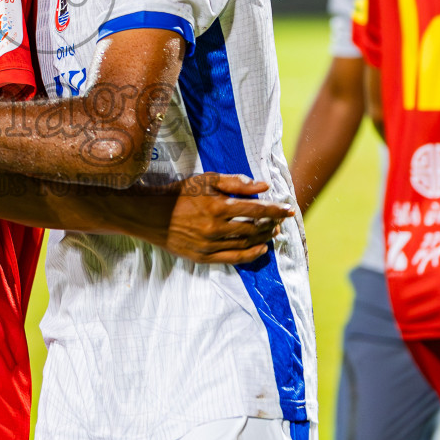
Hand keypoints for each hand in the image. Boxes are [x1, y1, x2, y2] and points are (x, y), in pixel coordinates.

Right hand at [160, 173, 294, 264]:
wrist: (150, 215)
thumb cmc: (179, 194)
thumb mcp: (206, 180)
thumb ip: (235, 183)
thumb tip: (263, 187)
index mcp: (218, 205)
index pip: (257, 209)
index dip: (276, 210)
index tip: (289, 209)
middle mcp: (215, 227)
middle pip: (254, 229)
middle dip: (272, 224)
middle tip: (280, 221)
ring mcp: (209, 245)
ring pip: (246, 244)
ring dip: (264, 239)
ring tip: (273, 233)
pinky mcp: (203, 257)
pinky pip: (234, 259)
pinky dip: (251, 255)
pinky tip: (261, 249)